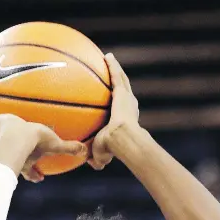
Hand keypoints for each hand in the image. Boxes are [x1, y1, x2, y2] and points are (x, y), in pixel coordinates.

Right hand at [0, 114, 85, 181]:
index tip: (38, 177)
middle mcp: (9, 155)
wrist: (14, 135)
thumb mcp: (54, 143)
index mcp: (25, 160)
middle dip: (8, 164)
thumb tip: (86, 152)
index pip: (30, 171)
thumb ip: (69, 147)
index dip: (34, 175)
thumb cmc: (34, 141)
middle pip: (8, 162)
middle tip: (8, 163)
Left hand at [88, 53, 139, 170]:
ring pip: (121, 79)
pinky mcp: (123, 92)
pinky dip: (113, 65)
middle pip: (123, 89)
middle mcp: (129, 106)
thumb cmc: (113, 149)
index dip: (117, 101)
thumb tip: (90, 163)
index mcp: (125, 118)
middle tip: (112, 73)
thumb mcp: (102, 153)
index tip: (113, 97)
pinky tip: (106, 56)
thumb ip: (97, 157)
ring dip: (115, 69)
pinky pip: (116, 75)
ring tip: (108, 58)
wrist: (123, 140)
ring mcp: (127, 98)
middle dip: (118, 81)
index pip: (120, 108)